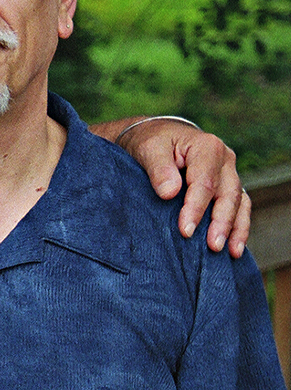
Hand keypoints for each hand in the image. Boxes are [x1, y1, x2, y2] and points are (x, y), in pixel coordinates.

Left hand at [110, 118, 249, 256]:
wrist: (158, 137)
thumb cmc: (152, 143)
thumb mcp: (149, 149)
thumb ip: (158, 169)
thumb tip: (169, 193)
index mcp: (207, 148)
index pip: (204, 183)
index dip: (196, 208)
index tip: (185, 230)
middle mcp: (225, 160)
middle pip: (227, 195)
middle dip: (221, 223)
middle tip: (213, 247)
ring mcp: (229, 174)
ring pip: (239, 203)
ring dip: (235, 228)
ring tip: (230, 252)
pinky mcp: (228, 186)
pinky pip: (240, 207)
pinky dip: (239, 227)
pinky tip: (234, 248)